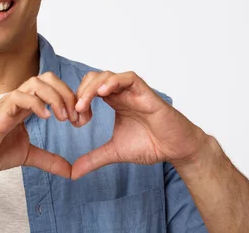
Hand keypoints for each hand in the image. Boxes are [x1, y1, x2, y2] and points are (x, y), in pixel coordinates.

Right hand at [0, 72, 78, 178]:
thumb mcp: (28, 155)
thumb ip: (49, 160)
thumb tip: (70, 171)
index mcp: (27, 105)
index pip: (53, 87)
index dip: (70, 99)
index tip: (81, 120)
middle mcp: (20, 99)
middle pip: (47, 78)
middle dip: (67, 93)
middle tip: (75, 116)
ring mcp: (10, 103)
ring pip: (36, 82)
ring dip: (55, 97)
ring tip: (63, 118)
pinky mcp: (1, 111)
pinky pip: (20, 96)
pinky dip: (37, 104)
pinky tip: (46, 118)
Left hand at [71, 71, 207, 179]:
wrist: (176, 149)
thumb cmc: (150, 144)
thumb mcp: (115, 152)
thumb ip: (94, 159)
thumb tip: (73, 172)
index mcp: (114, 101)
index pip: (89, 89)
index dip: (77, 100)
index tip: (73, 119)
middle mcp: (122, 93)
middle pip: (94, 79)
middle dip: (81, 92)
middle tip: (76, 112)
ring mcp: (133, 92)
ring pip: (107, 75)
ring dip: (92, 87)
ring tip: (84, 104)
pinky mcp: (146, 93)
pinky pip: (128, 78)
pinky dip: (114, 81)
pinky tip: (103, 92)